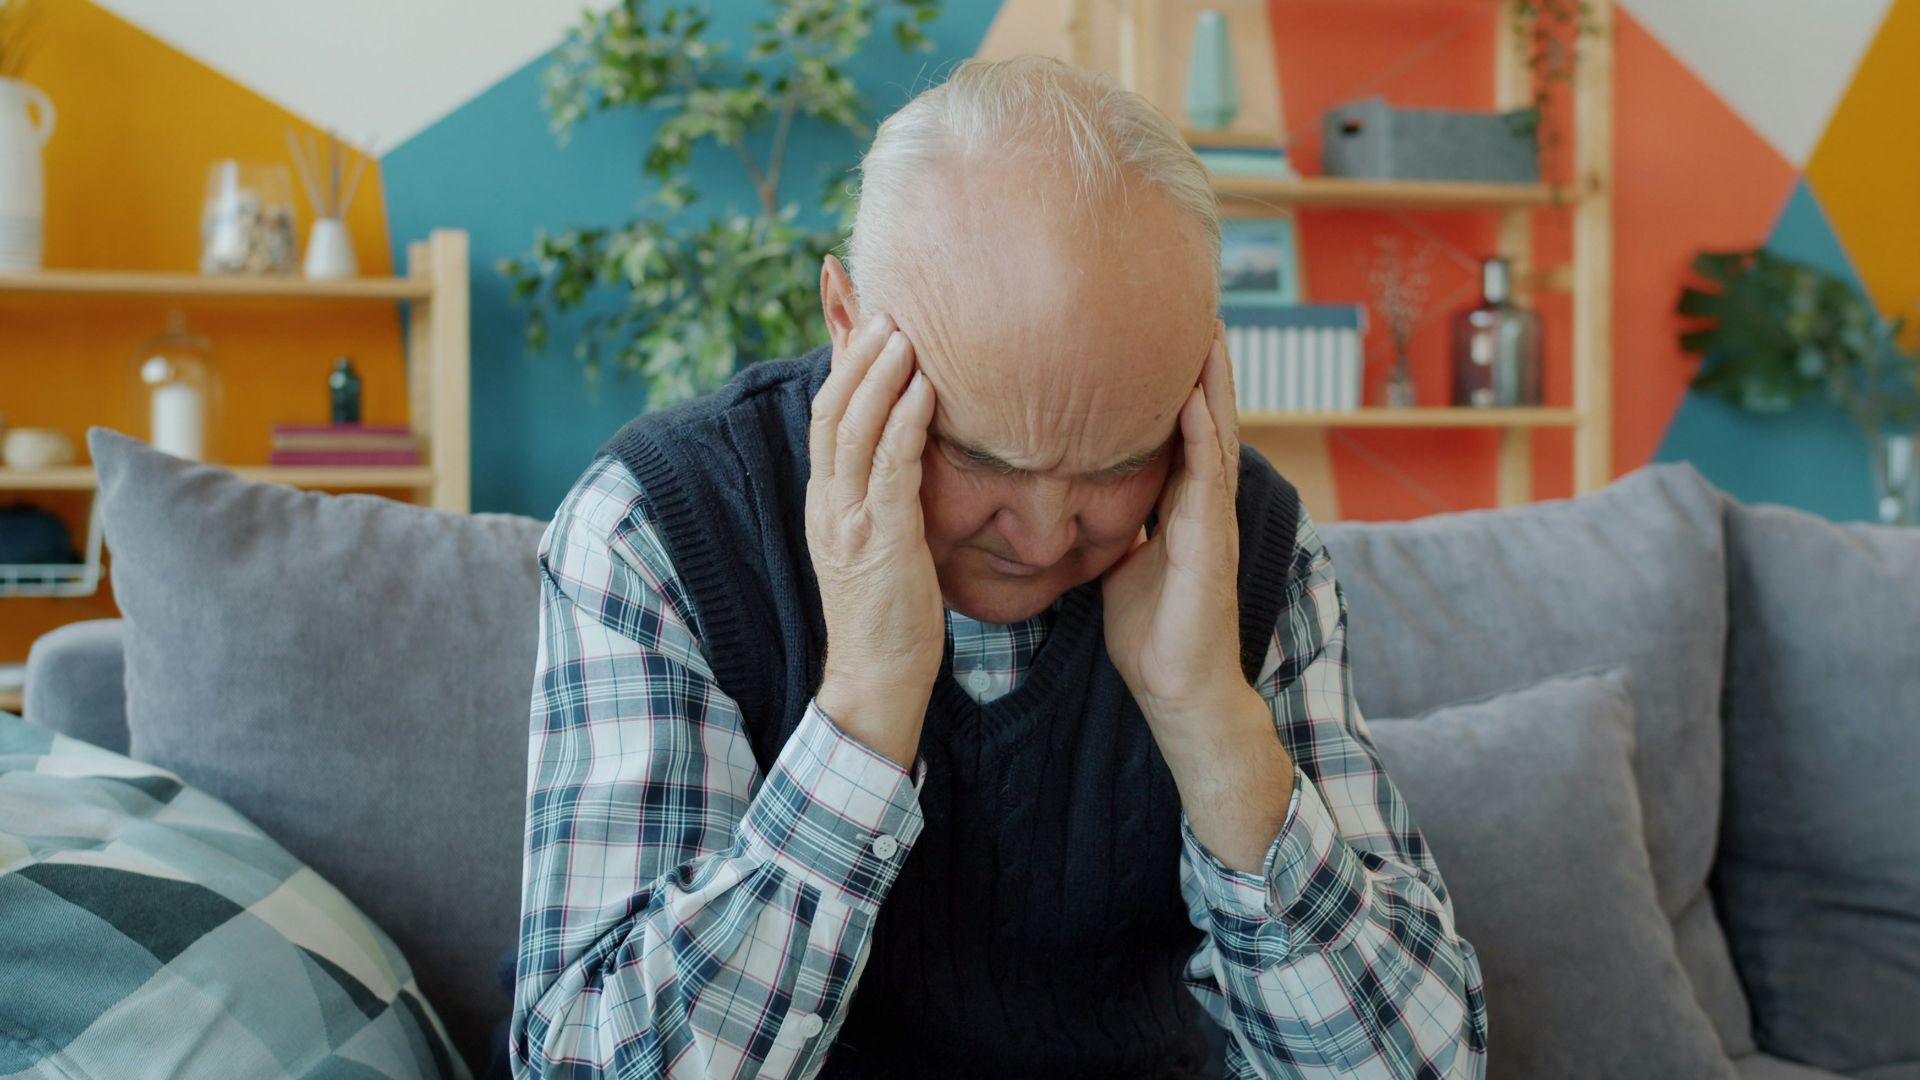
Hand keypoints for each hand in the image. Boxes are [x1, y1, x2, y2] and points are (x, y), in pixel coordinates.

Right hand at [807, 315, 942, 766]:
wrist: (876, 678)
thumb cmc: (891, 613)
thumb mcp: (883, 540)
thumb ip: (889, 493)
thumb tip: (915, 452)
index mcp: (826, 499)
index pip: (827, 414)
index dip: (841, 363)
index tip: (861, 315)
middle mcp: (828, 501)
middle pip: (832, 408)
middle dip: (856, 354)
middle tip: (890, 309)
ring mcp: (848, 519)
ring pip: (852, 428)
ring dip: (879, 375)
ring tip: (905, 331)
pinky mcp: (880, 540)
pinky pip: (889, 468)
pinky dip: (904, 422)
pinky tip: (925, 390)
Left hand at [1103, 321, 1294, 870]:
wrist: (1177, 690)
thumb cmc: (1149, 631)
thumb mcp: (1117, 561)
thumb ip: (1105, 522)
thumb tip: (1064, 495)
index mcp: (1176, 501)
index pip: (1175, 423)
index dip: (1169, 376)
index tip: (1150, 325)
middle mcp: (1199, 500)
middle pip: (1203, 414)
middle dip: (1199, 361)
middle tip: (1191, 301)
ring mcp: (1209, 518)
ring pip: (1216, 433)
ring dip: (1212, 381)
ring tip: (1205, 326)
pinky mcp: (1209, 542)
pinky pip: (1207, 477)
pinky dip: (1203, 433)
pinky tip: (1193, 396)